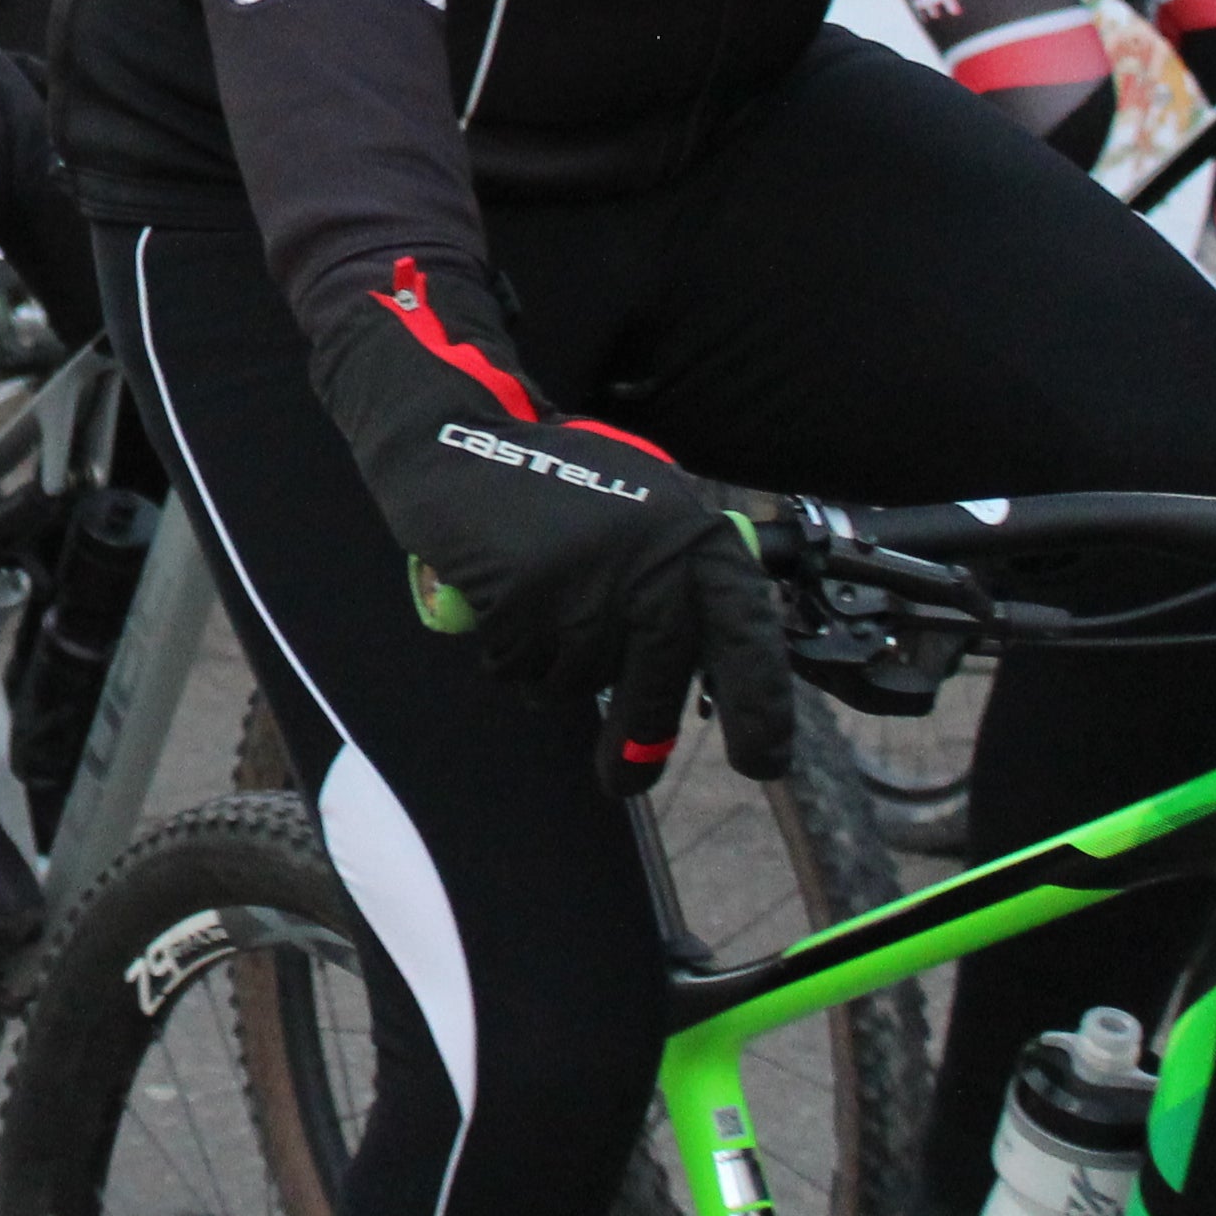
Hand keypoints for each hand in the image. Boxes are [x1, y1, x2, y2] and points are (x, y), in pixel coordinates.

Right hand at [312, 253, 793, 796]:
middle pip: (658, 680)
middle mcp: (653, 561)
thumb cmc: (548, 477)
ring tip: (532, 606)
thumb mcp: (640, 511)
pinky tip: (496, 603)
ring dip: (550, 667)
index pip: (748, 637)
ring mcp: (588, 580)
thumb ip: (678, 576)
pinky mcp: (524, 597)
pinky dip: (504, 653)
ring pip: (579, 679)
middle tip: (623, 781)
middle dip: (639, 738)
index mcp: (694, 537)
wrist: (454, 434)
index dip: (761, 709)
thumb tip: (715, 673)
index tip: (761, 764)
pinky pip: (520, 668)